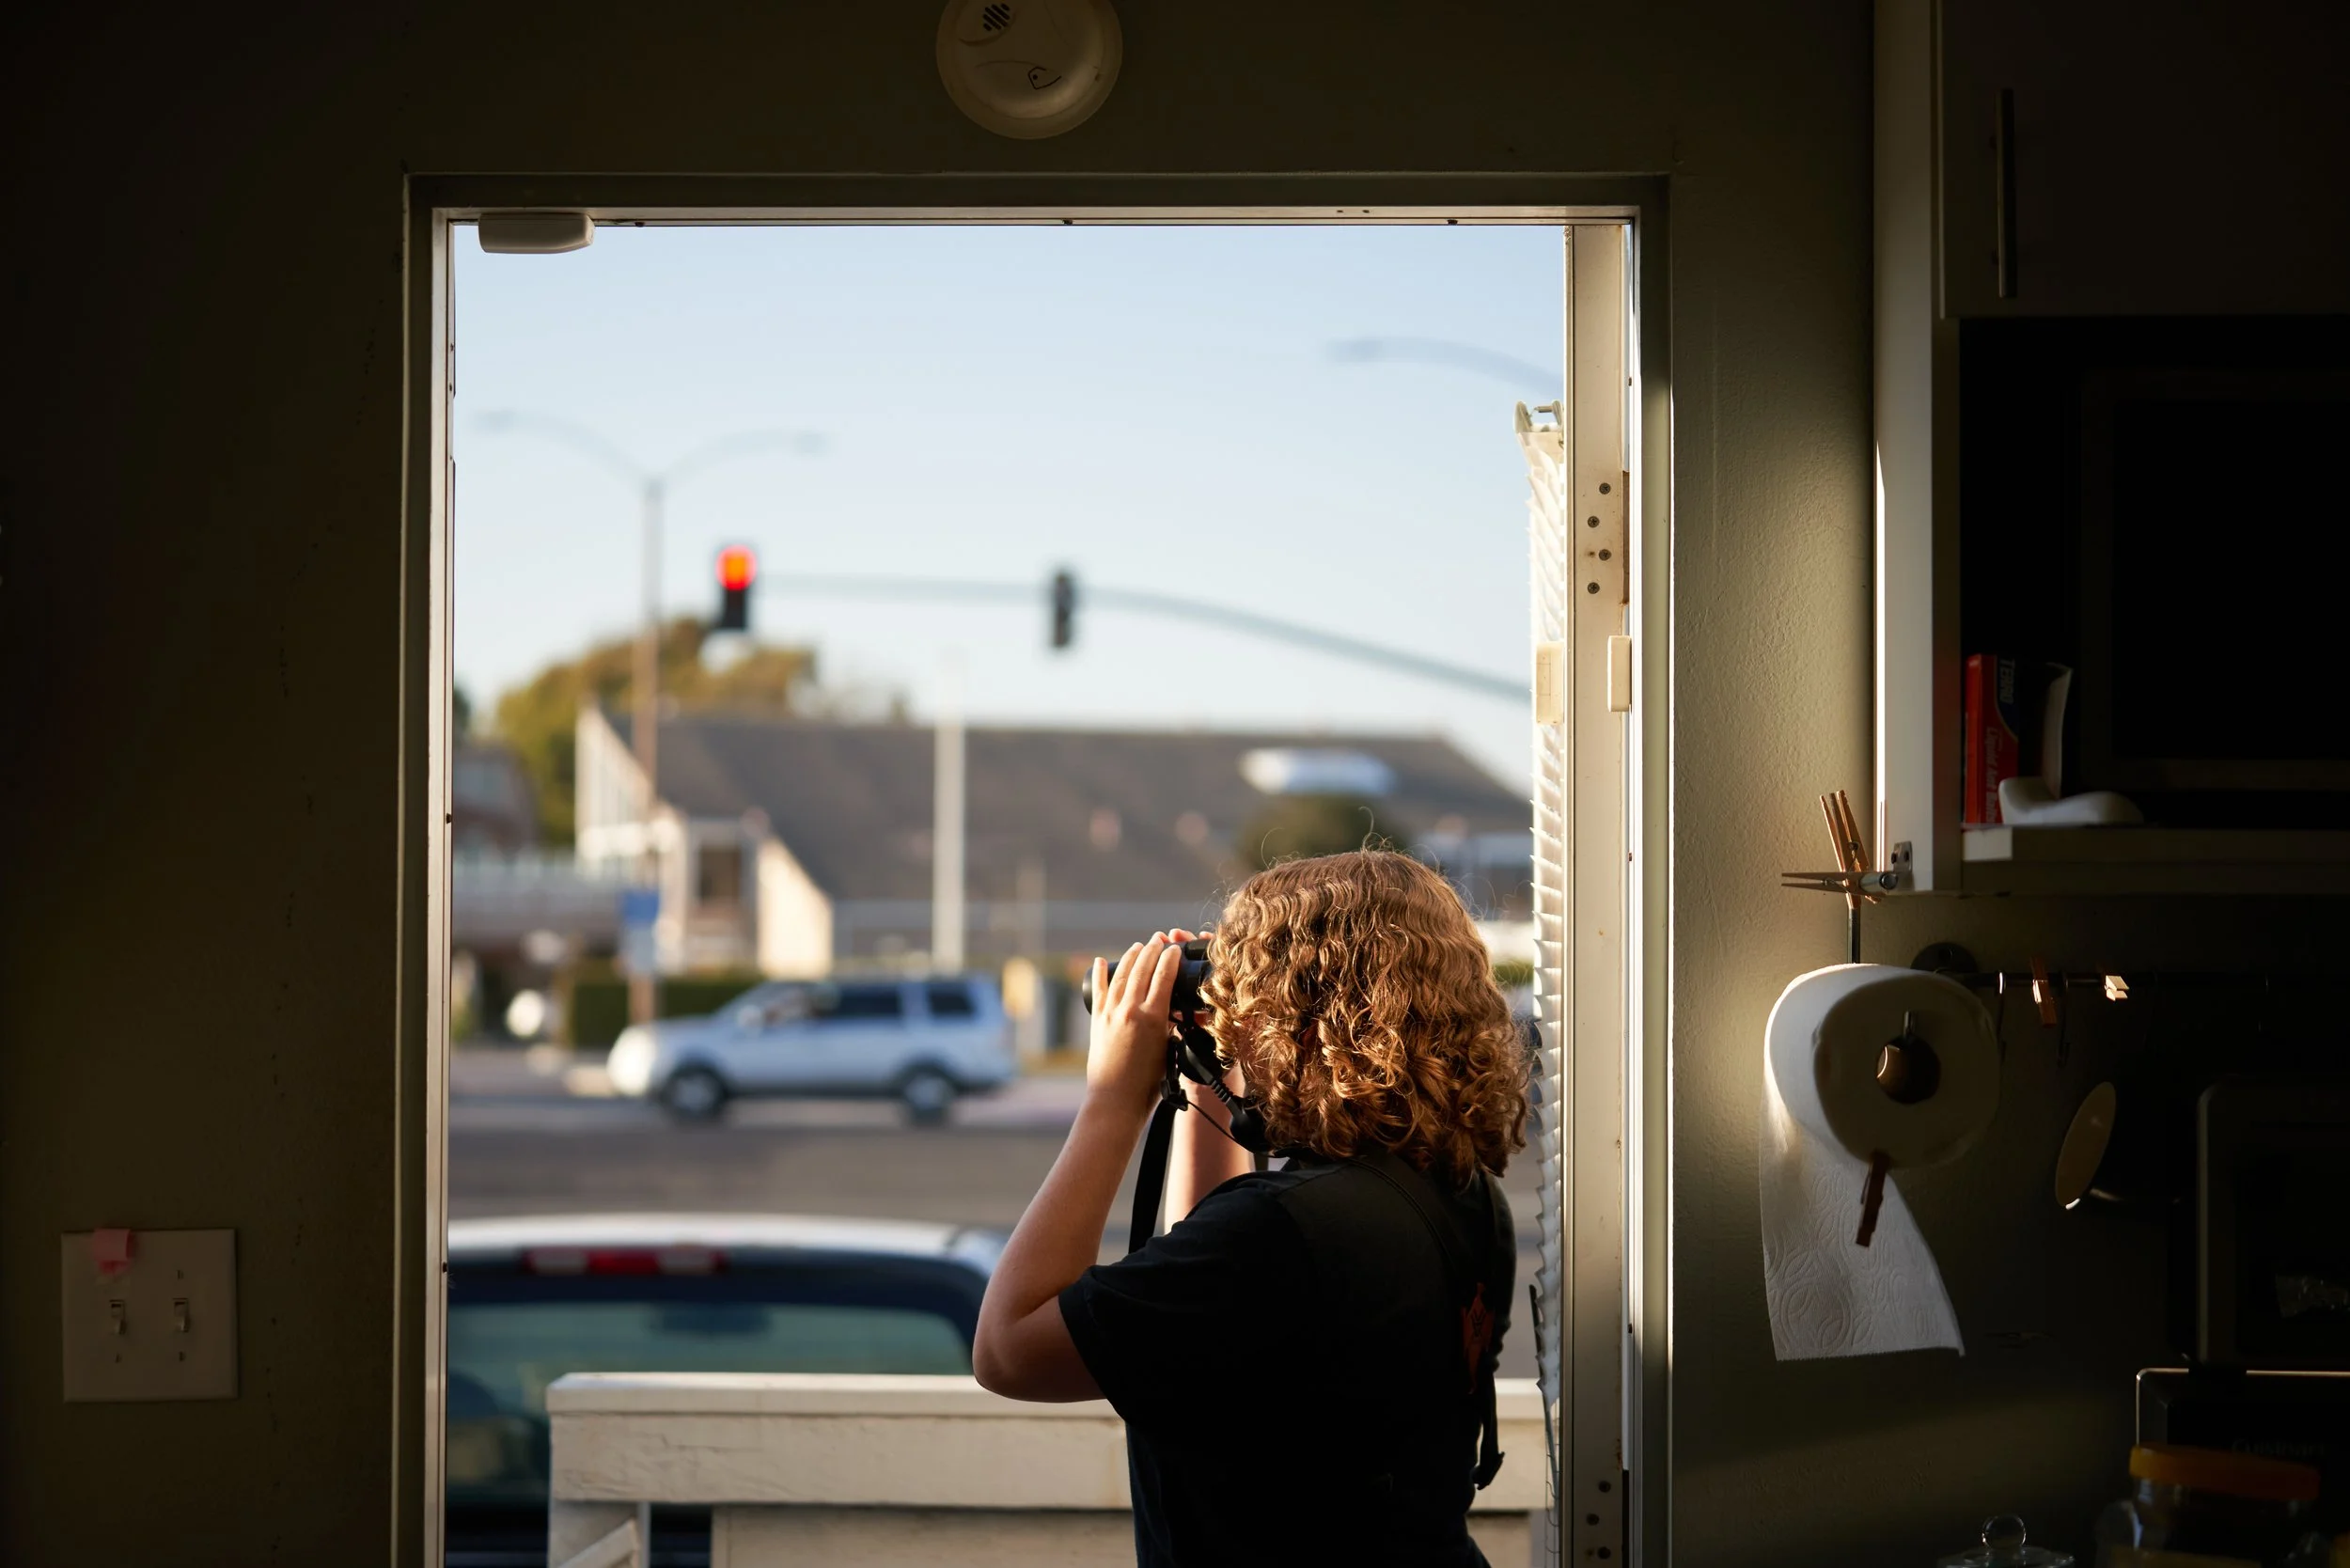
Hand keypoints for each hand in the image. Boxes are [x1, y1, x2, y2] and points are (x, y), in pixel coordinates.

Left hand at [1085, 935, 1182, 1117]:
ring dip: (1131, 957)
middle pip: (1142, 969)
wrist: (1116, 1100)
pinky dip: (1100, 974)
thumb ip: (1172, 1027)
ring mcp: (1111, 1014)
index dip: (1171, 959)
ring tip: (1138, 946)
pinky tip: (1102, 961)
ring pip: (1121, 976)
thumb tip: (1176, 1011)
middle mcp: (1130, 1010)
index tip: (1175, 949)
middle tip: (1158, 940)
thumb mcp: (1169, 1051)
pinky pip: (1099, 991)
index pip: (1164, 976)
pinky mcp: (1097, 1021)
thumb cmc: (1148, 1083)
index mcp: (1153, 1018)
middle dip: (1152, 951)